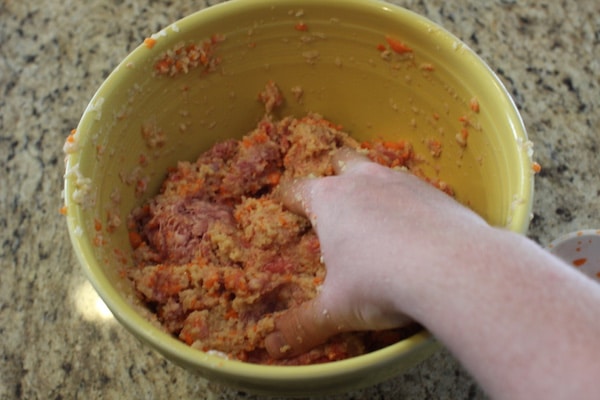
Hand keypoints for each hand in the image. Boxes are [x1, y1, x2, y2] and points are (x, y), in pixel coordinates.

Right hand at [265, 148, 486, 357]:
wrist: (455, 269)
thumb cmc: (383, 282)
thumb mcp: (336, 309)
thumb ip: (303, 325)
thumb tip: (273, 346)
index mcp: (329, 200)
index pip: (296, 190)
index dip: (286, 199)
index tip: (284, 207)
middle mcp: (363, 181)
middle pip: (340, 161)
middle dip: (334, 173)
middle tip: (334, 200)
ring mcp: (402, 182)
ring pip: (379, 170)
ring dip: (373, 187)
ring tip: (375, 216)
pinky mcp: (436, 191)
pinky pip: (414, 189)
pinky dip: (409, 203)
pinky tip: (415, 229)